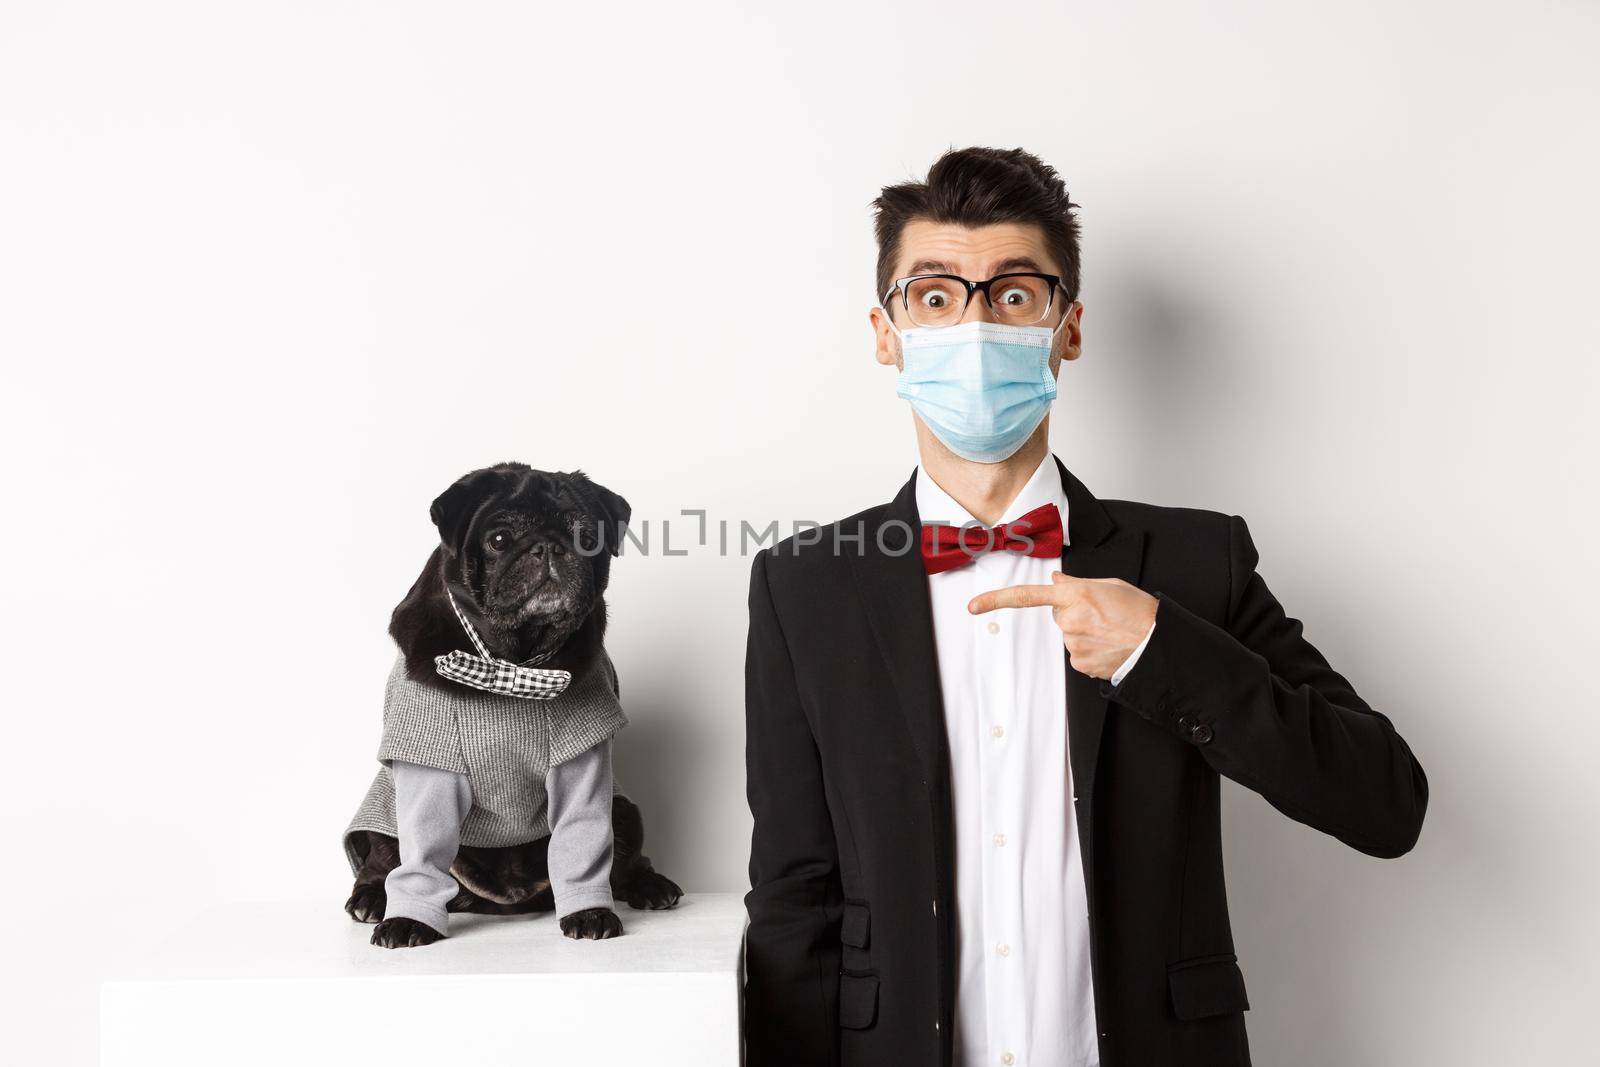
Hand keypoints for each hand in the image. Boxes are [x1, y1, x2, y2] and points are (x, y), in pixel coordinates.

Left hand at [968, 572, 1157, 680]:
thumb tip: (1056, 580)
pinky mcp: (1079, 663)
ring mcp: (1072, 643)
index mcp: (1075, 594)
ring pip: (1069, 635)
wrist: (1159, 643)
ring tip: (1111, 631)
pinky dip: (1090, 650)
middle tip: (1102, 615)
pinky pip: (1077, 654)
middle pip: (1058, 616)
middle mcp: (1069, 619)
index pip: (1027, 596)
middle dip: (1074, 614)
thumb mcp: (1109, 585)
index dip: (996, 600)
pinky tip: (1109, 646)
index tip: (973, 606)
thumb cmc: (1139, 610)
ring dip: (1084, 632)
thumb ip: (1077, 584)